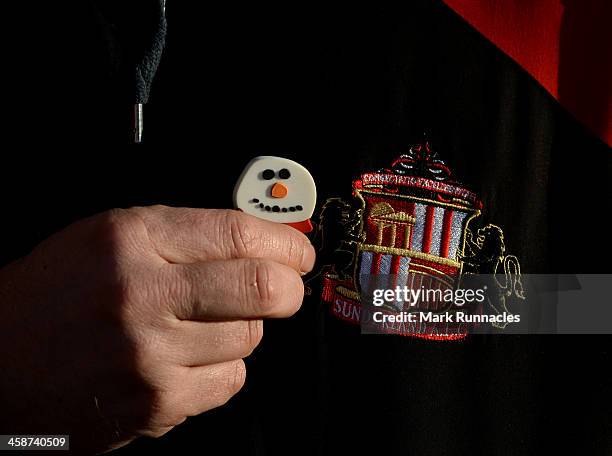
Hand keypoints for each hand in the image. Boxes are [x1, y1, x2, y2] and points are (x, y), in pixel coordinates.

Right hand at [0, 206, 314, 452]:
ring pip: (250, 337)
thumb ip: (187, 234)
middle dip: (288, 287)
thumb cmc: (57, 292)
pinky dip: (224, 365)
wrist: (0, 362)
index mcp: (130, 241)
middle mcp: (141, 297)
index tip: (298, 250)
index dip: (286, 242)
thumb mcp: (112, 237)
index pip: (239, 234)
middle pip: (262, 288)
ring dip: (244, 326)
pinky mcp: (155, 405)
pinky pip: (230, 380)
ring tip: (206, 321)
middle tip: (284, 286)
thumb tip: (262, 240)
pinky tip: (192, 355)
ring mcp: (149, 357)